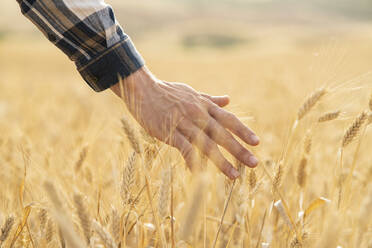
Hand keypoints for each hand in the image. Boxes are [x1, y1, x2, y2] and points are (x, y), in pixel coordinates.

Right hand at [111, 67, 258, 178]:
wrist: (143, 90)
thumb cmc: (168, 92)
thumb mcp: (192, 93)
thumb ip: (210, 100)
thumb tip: (228, 99)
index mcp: (204, 106)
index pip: (228, 119)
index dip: (243, 131)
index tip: (256, 142)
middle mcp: (198, 114)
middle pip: (222, 134)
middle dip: (239, 149)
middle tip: (254, 163)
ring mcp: (184, 123)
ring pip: (206, 144)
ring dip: (221, 161)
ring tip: (235, 175)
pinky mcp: (169, 131)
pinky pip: (184, 149)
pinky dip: (194, 161)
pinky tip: (202, 174)